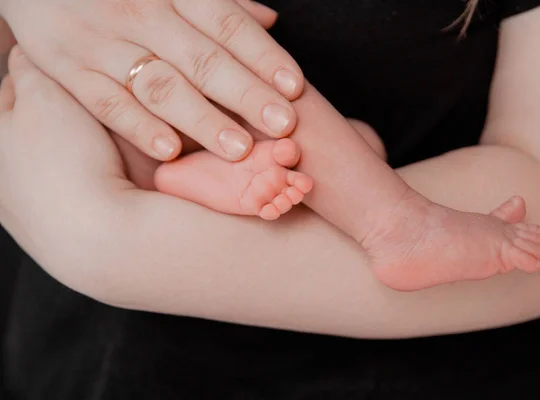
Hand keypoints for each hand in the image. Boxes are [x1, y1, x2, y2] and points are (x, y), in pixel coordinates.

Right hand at [0, 0, 301, 161]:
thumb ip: (220, 2)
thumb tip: (271, 22)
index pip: (227, 25)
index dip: (263, 56)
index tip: (294, 88)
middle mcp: (138, 13)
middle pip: (203, 59)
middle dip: (247, 94)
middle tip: (282, 125)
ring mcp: (100, 42)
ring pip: (160, 85)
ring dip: (203, 119)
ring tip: (239, 148)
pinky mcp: (66, 68)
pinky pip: (105, 101)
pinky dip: (137, 126)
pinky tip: (170, 151)